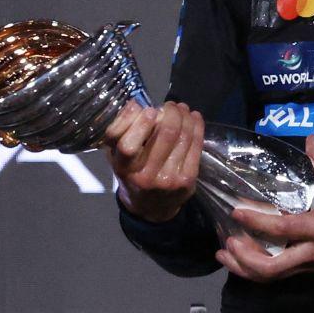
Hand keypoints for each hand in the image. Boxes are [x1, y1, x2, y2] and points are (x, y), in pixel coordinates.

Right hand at [102, 100, 203, 222]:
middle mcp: (146, 176)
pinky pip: (196, 145)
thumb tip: (135, 104)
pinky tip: (194, 117)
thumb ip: (119, 132)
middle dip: (171, 112)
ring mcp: (169, 178)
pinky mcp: (187, 179)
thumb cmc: (131, 174)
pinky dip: (197, 126)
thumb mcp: (116, 157)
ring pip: (183, 136)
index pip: (127, 144)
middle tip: (170, 105)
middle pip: (165, 134)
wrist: (150, 208)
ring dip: (185, 116)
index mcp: (124, 168)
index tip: (149, 109)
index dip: (140, 123)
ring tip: (181, 108)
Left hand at [216, 135, 313, 281]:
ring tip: (226, 256)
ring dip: (245, 269)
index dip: (256, 221)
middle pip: (270, 268)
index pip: (281, 229)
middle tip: (226, 244)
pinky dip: (259, 269)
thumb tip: (311, 140)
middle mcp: (310, 252)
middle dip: (243, 259)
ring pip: (271, 277)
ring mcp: (309, 265)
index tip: (236, 210)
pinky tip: (247, 259)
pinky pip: (279, 274)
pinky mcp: (310, 271)